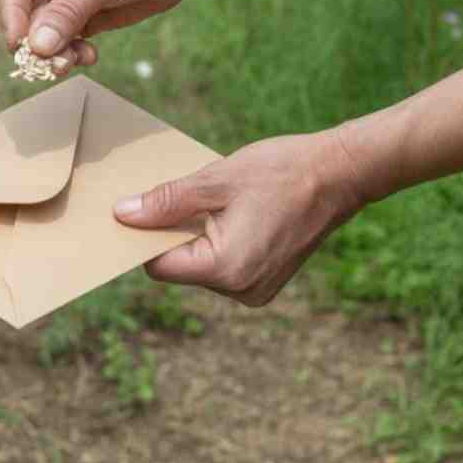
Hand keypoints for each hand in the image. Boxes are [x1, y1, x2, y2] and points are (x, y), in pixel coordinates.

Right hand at [0, 0, 197, 68]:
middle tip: (53, 63)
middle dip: (38, 42)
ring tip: (73, 61)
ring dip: (55, 53)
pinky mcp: (80, 15)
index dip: (13, 18)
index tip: (19, 45)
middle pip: (25, 16)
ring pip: (43, 34)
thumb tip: (37, 46)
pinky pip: (64, 42)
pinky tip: (89, 55)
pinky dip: (71, 53)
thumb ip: (66, 13)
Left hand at [111, 130, 367, 305]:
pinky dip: (217, 242)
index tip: (143, 209)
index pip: (157, 265)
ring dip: (197, 236)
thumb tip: (122, 215)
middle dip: (174, 233)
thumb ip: (165, 202)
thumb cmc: (280, 172)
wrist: (340, 175)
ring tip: (221, 204)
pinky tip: (234, 214)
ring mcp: (255, 291)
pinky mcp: (265, 283)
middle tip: (190, 196)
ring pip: (200, 266)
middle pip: (178, 266)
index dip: (145, 237)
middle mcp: (240, 290)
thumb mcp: (214, 180)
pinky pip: (223, 266)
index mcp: (225, 269)